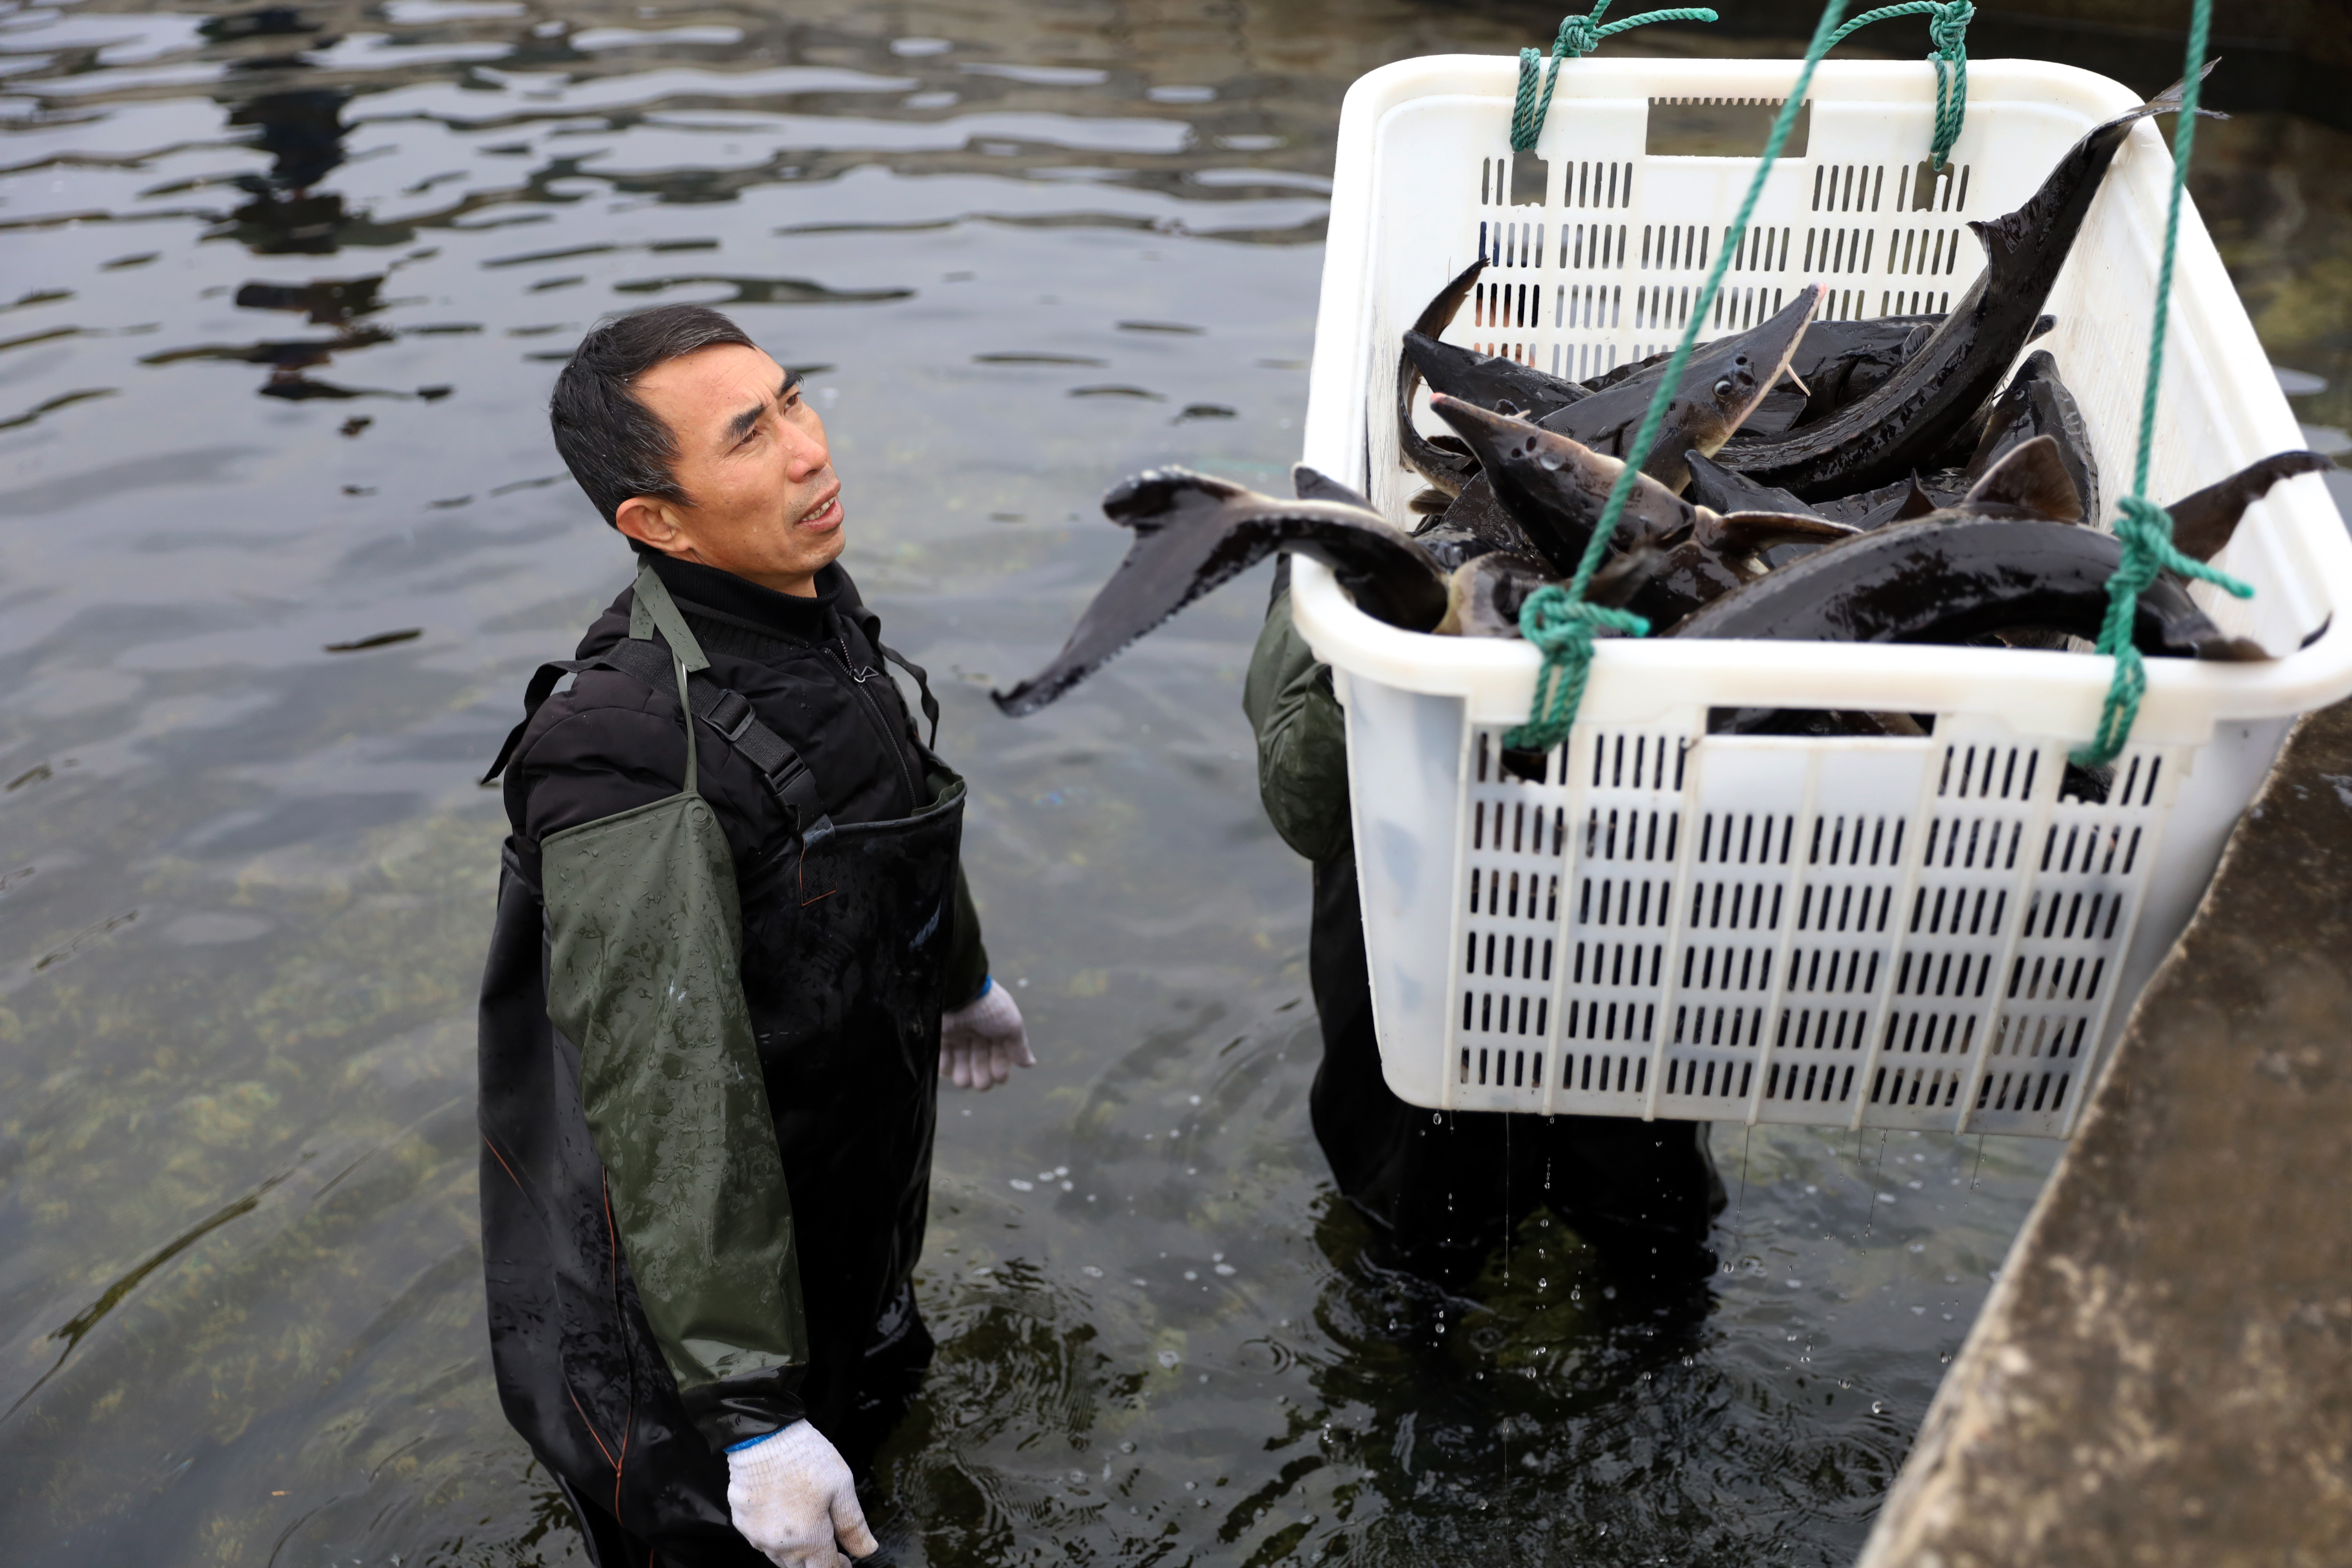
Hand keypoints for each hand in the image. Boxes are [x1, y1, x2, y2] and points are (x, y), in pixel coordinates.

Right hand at [725, 1420, 876, 1566]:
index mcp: (809, 1538)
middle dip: (817, 1560)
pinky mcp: (742, 1523)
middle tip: (830, 1545)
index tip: (845, 1561)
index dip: (839, 1567)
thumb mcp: (841, 1486)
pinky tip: (784, 1519)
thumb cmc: (802, 1456)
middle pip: (802, 1567)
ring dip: (796, 1552)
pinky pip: (762, 1542)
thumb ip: (853, 1524)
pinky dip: (775, 1538)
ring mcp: (758, 1535)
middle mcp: (780, 1544)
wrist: (761, 1436)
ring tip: (808, 1529)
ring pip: (780, 1558)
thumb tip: (866, 1550)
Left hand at [939, 978, 1034, 1091]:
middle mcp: (978, 1038)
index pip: (1000, 1060)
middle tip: (982, 1082)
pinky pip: (943, 1062)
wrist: (960, 991)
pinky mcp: (941, 1039)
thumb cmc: (990, 1007)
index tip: (1000, 1076)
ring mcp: (959, 1039)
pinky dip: (946, 1069)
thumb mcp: (1012, 1025)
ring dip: (964, 1078)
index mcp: (997, 1033)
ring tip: (964, 1078)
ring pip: (961, 1069)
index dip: (1000, 1072)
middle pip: (981, 1068)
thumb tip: (1029, 1064)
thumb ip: (1019, 1046)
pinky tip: (951, 1067)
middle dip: (982, 1079)